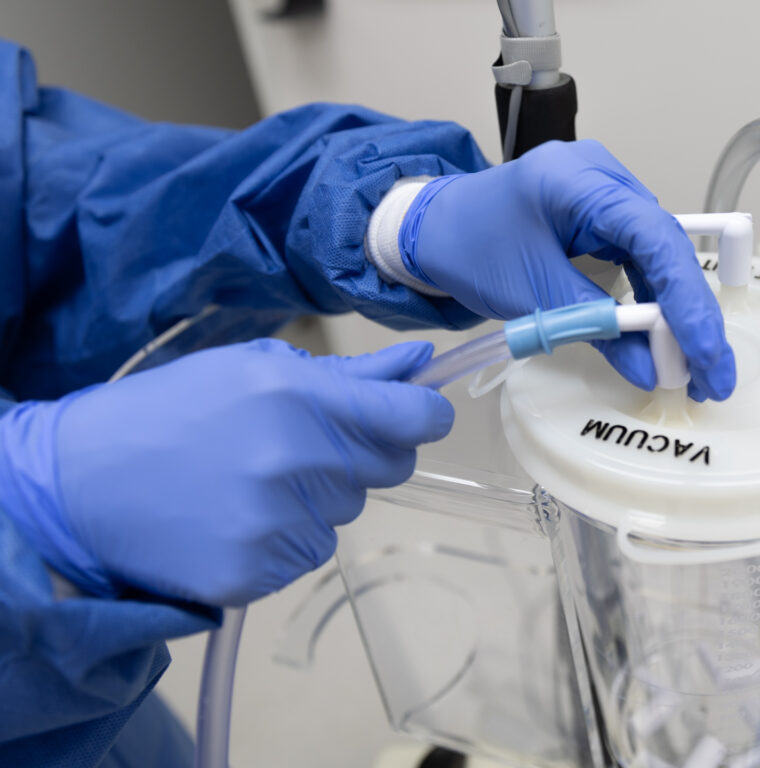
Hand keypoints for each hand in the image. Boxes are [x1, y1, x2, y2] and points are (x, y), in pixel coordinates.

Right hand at [0, 339, 451, 605]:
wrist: (78, 483)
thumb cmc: (169, 411)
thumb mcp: (251, 369)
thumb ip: (347, 374)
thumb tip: (420, 364)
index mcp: (297, 397)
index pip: (413, 419)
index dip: (425, 416)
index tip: (417, 417)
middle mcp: (296, 461)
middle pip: (390, 468)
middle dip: (363, 454)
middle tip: (303, 444)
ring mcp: (278, 523)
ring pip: (348, 512)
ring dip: (319, 497)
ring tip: (251, 481)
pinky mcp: (258, 572)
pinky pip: (311, 552)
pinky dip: (287, 537)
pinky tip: (237, 518)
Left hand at [400, 139, 735, 399]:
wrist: (432, 228)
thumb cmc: (469, 247)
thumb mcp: (530, 294)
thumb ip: (595, 327)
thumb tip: (652, 370)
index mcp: (579, 181)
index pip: (655, 238)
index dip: (687, 300)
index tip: (705, 353)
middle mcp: (602, 176)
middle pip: (666, 247)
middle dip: (689, 314)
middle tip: (708, 374)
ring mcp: (603, 192)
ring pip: (657, 255)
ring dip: (673, 311)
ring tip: (686, 366)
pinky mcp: (600, 214)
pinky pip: (636, 257)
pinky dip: (648, 298)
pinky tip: (658, 336)